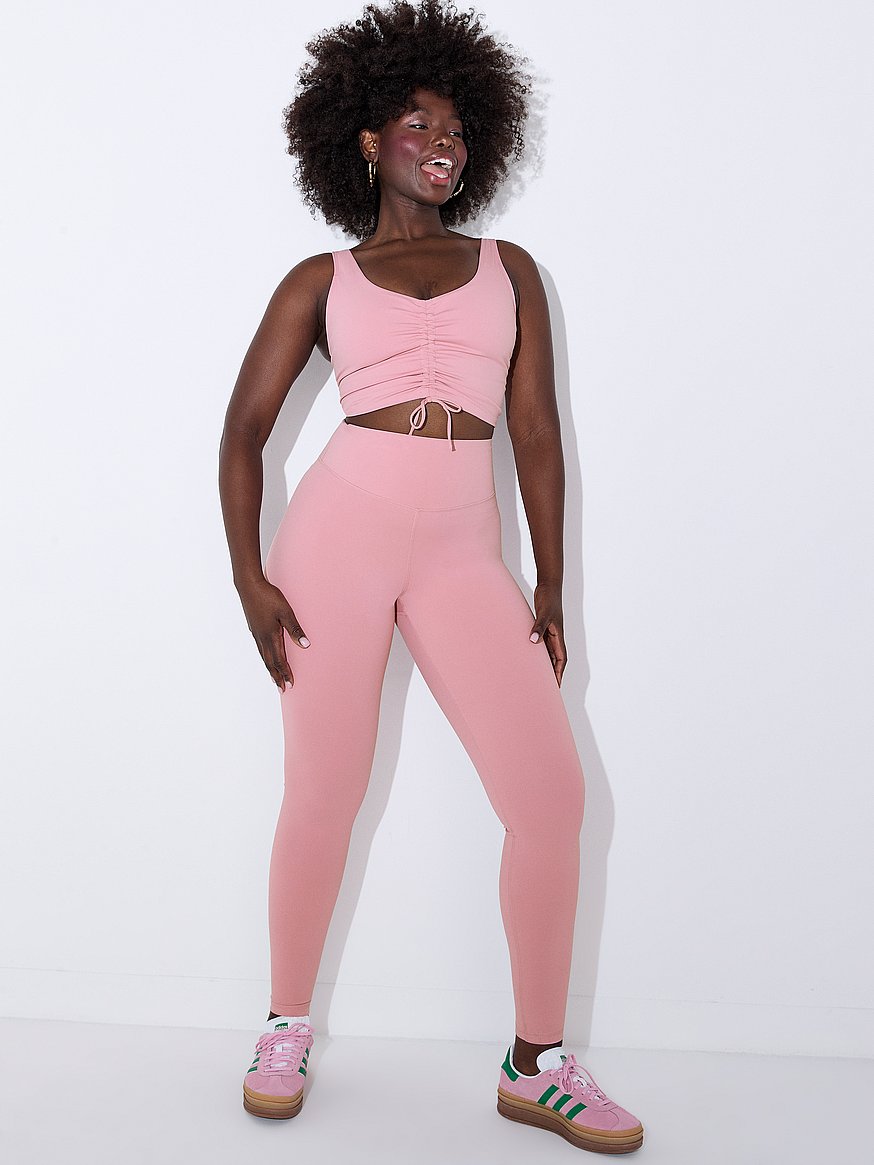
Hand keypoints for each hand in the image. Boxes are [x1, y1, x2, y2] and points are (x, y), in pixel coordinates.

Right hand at [238, 577, 309, 691]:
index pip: (279, 660)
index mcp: (270, 635)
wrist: (248, 586)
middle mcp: (262, 638)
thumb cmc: (268, 596)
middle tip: (282, 689)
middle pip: (270, 662)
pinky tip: (266, 657)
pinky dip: (265, 658)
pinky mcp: (253, 628)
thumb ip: (295, 629)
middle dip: (277, 676)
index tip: (290, 685)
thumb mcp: (286, 611)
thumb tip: (305, 645)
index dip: (285, 673)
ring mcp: (256, 633)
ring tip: (274, 678)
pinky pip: (260, 649)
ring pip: (264, 656)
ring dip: (270, 669)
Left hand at [528, 581, 565, 686]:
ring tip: (536, 677)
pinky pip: (541, 644)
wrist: (548, 585)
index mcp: (558, 636)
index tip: (555, 687)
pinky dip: (537, 652)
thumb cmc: (548, 598)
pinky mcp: (542, 627)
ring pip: (547, 653)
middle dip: (552, 674)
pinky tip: (529, 657)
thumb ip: (539, 626)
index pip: (561, 660)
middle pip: (555, 660)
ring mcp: (549, 632)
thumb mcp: (544, 613)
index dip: (559, 674)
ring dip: (544, 664)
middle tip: (544, 688)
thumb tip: (533, 641)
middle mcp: (555, 636)